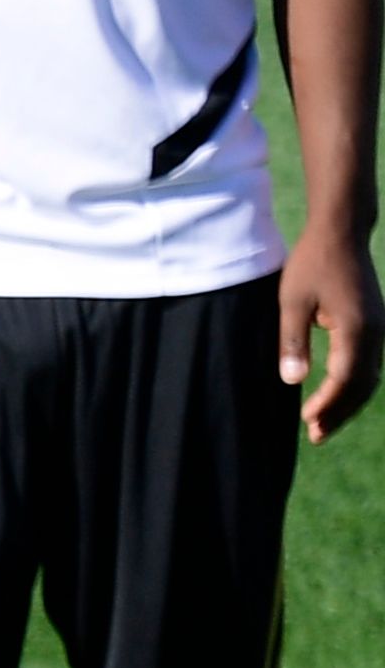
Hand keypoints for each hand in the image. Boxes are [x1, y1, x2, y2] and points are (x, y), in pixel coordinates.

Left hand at [277, 226, 380, 443]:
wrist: (341, 232)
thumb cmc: (312, 263)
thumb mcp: (292, 302)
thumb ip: (293, 342)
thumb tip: (293, 382)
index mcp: (356, 327)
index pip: (345, 378)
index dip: (327, 403)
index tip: (305, 420)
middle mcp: (375, 330)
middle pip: (363, 384)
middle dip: (339, 412)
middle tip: (315, 436)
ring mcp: (380, 327)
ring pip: (370, 376)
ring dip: (348, 402)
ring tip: (323, 424)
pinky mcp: (376, 323)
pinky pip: (370, 363)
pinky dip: (355, 384)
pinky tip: (336, 396)